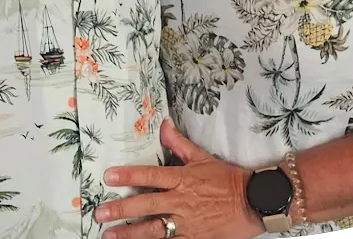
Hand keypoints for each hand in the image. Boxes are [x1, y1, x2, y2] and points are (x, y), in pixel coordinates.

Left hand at [94, 120, 264, 238]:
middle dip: (121, 210)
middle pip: (146, 206)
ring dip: (130, 234)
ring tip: (110, 235)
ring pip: (154, 230)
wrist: (253, 202)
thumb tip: (164, 125)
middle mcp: (181, 202)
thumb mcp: (203, 157)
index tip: (108, 176)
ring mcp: (187, 223)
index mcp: (182, 179)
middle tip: (100, 213)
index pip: (150, 176)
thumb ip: (179, 143)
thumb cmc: (226, 178)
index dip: (128, 176)